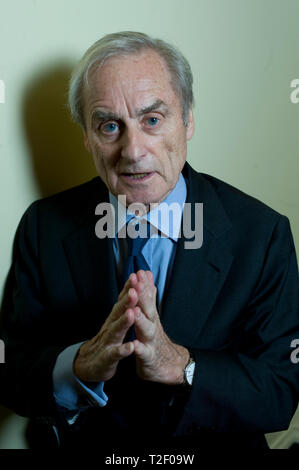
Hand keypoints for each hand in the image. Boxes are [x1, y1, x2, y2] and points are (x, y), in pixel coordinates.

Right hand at [73, 277, 138, 381]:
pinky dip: (122, 350)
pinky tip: (130, 347)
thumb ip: (124, 303)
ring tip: (132, 313)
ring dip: (124, 322)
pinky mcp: (107, 357)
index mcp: (115, 317)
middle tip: (135, 287)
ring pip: (116, 330)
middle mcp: (111, 326)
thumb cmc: (108, 339)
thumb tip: (134, 284)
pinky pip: (115, 353)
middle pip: (119, 310)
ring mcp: (108, 341)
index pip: (123, 299)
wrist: (90, 363)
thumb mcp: (116, 319)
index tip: (139, 274)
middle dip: (128, 299)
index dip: (130, 287)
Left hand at [133, 270, 189, 384]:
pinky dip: (139, 349)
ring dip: (141, 320)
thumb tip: (148, 274)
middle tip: (137, 283)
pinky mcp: (148, 358)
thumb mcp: (152, 314)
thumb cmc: (156, 338)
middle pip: (147, 309)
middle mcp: (152, 326)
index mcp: (150, 316)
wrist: (171, 365)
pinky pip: (143, 353)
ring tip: (135, 311)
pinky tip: (134, 345)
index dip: (143, 285)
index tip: (139, 271)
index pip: (146, 298)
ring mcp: (151, 342)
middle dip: (142, 296)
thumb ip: (149, 295)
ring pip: (146, 330)